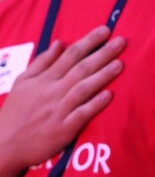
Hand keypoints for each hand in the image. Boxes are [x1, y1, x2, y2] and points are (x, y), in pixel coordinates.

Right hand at [0, 26, 126, 174]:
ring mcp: (58, 110)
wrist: (3, 146)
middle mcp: (52, 92)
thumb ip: (42, 62)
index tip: (106, 30)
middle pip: (80, 68)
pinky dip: (94, 105)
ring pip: (83, 89)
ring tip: (119, 64)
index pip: (70, 55)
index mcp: (44, 79)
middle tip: (121, 41)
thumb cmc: (15, 112)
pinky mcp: (63, 129)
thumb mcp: (22, 82)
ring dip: (102, 76)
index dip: (88, 41)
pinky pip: (81, 115)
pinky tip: (109, 95)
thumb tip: (60, 42)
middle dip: (102, 53)